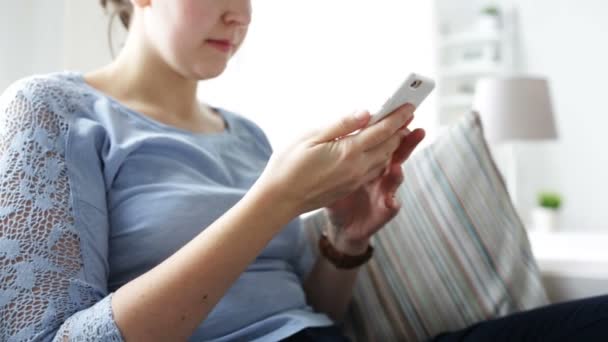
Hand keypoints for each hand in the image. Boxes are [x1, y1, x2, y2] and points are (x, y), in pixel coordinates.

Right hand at [253, 104, 415, 218]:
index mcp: (348, 152)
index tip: (410, 106)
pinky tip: (379, 150)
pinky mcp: (349, 187)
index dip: (398, 117)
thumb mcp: (311, 137)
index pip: (382, 131)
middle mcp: (357, 168)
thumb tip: (365, 113)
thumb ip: (341, 125)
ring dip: (393, 144)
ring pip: (384, 160)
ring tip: (398, 130)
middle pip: (389, 146)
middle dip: (400, 129)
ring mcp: (354, 180)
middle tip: (407, 115)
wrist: (279, 200)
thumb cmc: (288, 165)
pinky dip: (382, 157)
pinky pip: (374, 170)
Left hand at [324, 126, 424, 253]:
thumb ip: (346, 142)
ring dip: (398, 174)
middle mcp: (382, 174)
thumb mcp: (336, 165)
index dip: (395, 126)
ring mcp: (384, 192)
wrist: (340, 225)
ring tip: (397, 167)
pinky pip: (391, 207)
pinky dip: (392, 204)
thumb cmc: (337, 190)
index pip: (385, 139)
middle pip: (398, 155)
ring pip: (395, 180)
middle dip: (408, 144)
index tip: (404, 112)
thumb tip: (359, 118)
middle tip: (415, 130)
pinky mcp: (382, 212)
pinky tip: (390, 202)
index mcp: (371, 159)